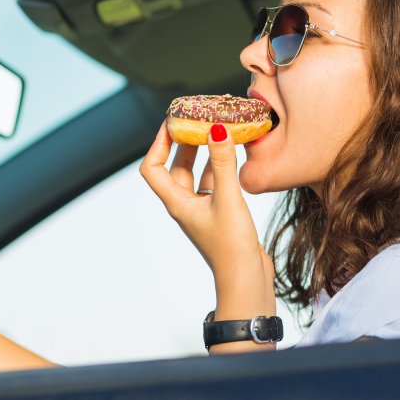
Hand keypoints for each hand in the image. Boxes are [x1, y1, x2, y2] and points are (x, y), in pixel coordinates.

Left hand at [140, 120, 261, 272]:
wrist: (247, 280)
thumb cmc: (231, 246)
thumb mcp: (227, 199)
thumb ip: (222, 163)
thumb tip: (216, 129)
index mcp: (177, 203)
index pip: (152, 168)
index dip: (158, 143)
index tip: (172, 122)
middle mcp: (185, 205)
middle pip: (176, 167)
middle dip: (184, 142)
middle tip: (197, 120)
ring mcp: (202, 210)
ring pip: (197, 174)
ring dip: (204, 153)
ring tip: (217, 130)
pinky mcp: (219, 215)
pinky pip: (214, 183)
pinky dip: (220, 167)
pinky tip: (233, 155)